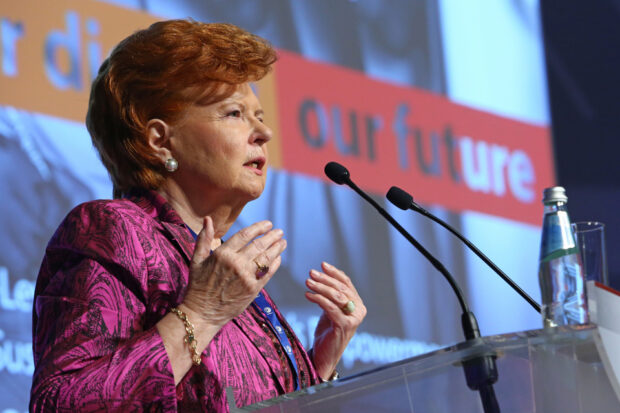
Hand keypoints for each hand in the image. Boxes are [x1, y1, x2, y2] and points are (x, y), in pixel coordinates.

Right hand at [182, 217, 286, 327]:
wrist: (203, 313)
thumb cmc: (198, 286)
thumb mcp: (197, 260)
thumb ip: (204, 238)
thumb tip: (208, 219)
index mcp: (222, 254)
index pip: (245, 235)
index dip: (259, 228)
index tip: (268, 224)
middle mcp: (236, 264)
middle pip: (259, 245)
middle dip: (272, 237)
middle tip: (279, 232)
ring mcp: (246, 277)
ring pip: (266, 257)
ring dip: (277, 248)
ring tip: (282, 242)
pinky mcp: (253, 289)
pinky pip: (267, 273)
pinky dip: (275, 264)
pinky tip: (278, 258)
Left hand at [305, 262, 365, 379]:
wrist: (324, 355)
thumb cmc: (327, 332)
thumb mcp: (330, 310)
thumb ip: (332, 296)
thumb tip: (323, 276)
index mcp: (358, 304)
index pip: (347, 283)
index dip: (334, 273)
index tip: (322, 265)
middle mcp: (359, 310)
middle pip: (341, 288)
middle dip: (325, 279)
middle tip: (311, 273)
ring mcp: (354, 319)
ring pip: (336, 296)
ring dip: (320, 287)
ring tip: (307, 282)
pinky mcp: (345, 326)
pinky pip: (330, 307)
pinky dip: (318, 299)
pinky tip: (308, 295)